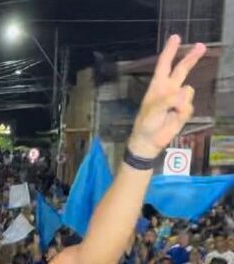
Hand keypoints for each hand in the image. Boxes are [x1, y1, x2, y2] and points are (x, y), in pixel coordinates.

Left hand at [127, 36, 206, 158]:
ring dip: (181, 102)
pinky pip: (189, 107)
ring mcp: (177, 99)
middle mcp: (168, 89)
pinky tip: (174, 119)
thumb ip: (169, 99)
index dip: (170, 51)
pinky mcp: (184, 110)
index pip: (164, 64)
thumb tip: (185, 92)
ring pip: (188, 92)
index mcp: (157, 86)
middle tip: (201, 46)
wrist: (149, 141)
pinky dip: (182, 113)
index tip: (175, 37)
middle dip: (191, 58)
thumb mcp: (153, 110)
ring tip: (170, 113)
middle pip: (182, 69)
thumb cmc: (146, 123)